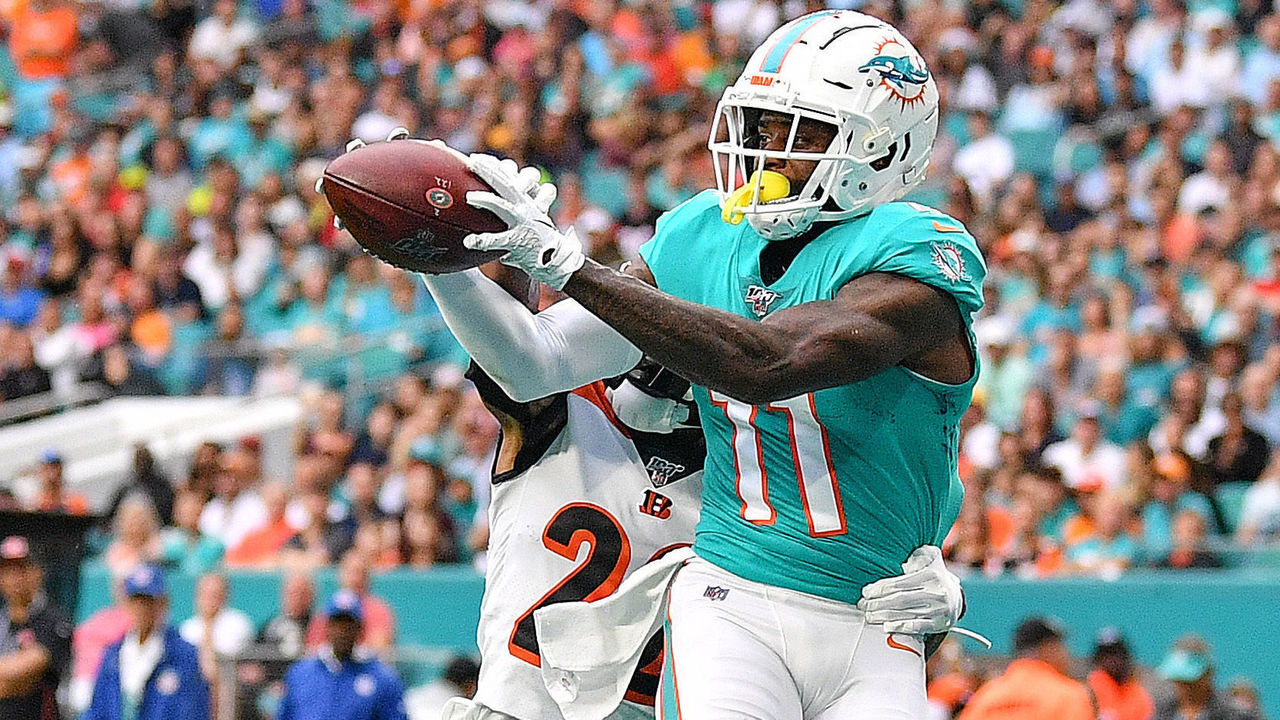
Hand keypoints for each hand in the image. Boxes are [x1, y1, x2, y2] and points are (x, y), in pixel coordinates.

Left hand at [462, 154, 583, 289]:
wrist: (559, 260)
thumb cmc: (541, 244)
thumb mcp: (531, 224)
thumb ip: (512, 219)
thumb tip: (488, 222)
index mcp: (526, 202)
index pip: (510, 179)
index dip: (494, 167)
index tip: (478, 158)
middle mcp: (525, 209)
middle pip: (506, 184)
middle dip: (489, 171)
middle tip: (471, 161)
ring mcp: (522, 224)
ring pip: (502, 206)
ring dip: (486, 200)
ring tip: (469, 197)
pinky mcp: (518, 241)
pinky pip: (498, 240)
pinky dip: (483, 241)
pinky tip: (468, 242)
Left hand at [858, 545, 962, 635]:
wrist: (955, 597)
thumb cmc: (933, 575)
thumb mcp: (929, 557)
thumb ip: (917, 555)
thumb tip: (903, 565)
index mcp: (931, 576)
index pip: (900, 583)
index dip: (880, 588)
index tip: (866, 592)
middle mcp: (936, 593)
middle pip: (900, 600)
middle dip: (877, 603)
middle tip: (863, 605)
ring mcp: (939, 610)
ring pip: (905, 614)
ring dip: (883, 616)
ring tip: (869, 615)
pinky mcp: (939, 624)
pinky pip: (917, 627)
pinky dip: (900, 627)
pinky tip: (886, 626)